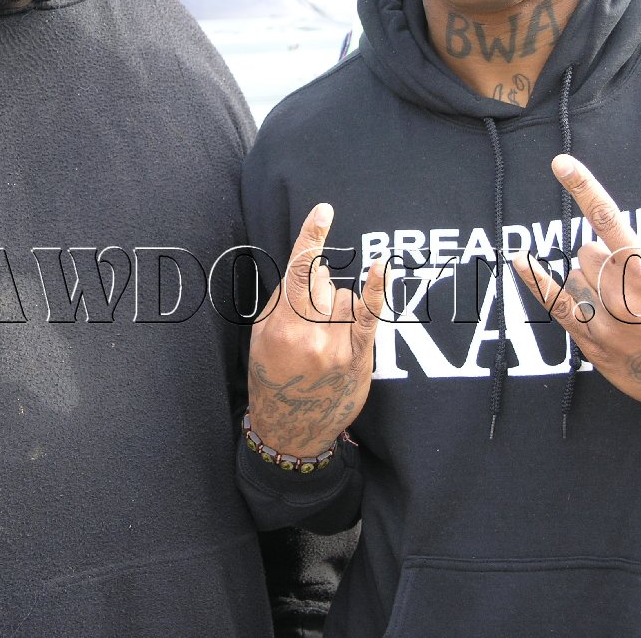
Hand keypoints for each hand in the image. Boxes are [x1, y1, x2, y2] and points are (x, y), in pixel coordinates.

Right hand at [248, 203, 385, 455]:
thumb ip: (279, 302)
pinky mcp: (357, 358)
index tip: (324, 210)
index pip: (297, 271)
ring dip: (336, 306)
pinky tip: (382, 267)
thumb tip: (304, 270)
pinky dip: (376, 290)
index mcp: (280, 327)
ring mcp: (335, 347)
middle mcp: (308, 334)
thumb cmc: (272, 379)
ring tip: (324, 337)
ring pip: (343, 297)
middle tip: (308, 321)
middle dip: (314, 290)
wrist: (291, 430)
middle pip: (321, 282)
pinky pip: (369, 316)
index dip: (311, 237)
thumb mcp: (259, 339)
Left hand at [511, 155, 640, 429]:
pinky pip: (557, 306)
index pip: (611, 222)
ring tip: (629, 311)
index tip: (560, 162)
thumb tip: (595, 248)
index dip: (584, 189)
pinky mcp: (593, 348)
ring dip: (595, 285)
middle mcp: (624, 301)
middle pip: (589, 254)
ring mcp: (606, 328)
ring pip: (576, 279)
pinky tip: (521, 260)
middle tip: (634, 285)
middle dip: (605, 260)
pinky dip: (538, 281)